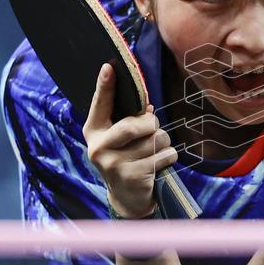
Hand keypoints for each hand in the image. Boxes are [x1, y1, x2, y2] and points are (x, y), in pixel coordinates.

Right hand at [83, 63, 175, 217]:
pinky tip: (159, 165)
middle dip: (152, 125)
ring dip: (162, 143)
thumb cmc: (126, 158)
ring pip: (155, 140)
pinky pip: (165, 155)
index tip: (109, 66)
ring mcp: (113, 164)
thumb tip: (147, 107)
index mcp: (94, 131)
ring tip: (153, 152)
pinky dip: (169, 157)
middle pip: (137, 124)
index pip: (101, 104)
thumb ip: (129, 120)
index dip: (106, 85)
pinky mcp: (132, 176)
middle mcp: (99, 147)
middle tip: (151, 131)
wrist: (127, 198)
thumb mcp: (121, 139)